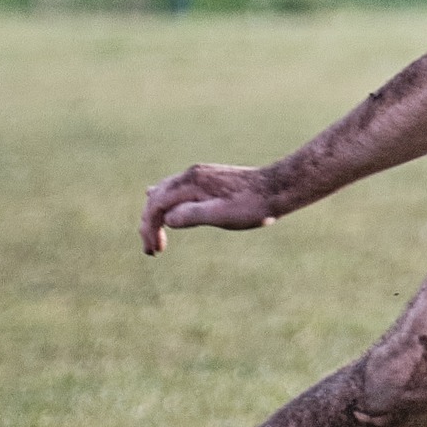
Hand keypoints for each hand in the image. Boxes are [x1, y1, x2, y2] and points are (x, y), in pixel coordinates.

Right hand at [139, 163, 276, 254]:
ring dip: (157, 215)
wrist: (277, 188)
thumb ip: (192, 215)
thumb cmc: (252, 205)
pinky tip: (161, 206)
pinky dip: (166, 203)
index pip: (157, 204)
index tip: (154, 251)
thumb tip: (168, 219)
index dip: (149, 228)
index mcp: (192, 182)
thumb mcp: (222, 215)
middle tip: (152, 251)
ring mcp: (198, 175)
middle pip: (156, 198)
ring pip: (165, 193)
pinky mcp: (207, 180)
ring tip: (154, 237)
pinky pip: (177, 190)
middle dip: (149, 224)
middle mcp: (191, 175)